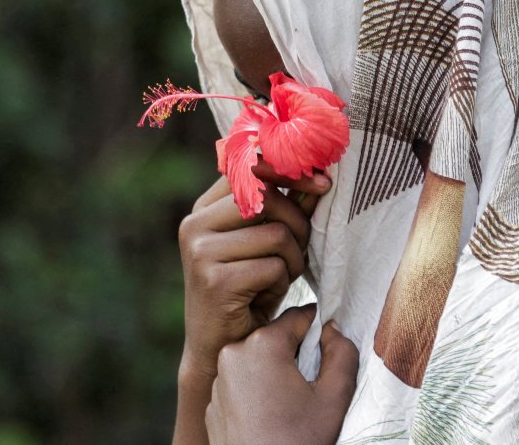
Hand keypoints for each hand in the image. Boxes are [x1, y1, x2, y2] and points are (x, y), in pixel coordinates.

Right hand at [179, 163, 330, 380]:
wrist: (218, 349)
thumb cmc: (247, 292)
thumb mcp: (265, 245)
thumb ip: (286, 209)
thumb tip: (321, 176)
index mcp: (204, 209)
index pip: (249, 169)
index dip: (289, 170)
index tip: (324, 182)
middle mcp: (195, 224)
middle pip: (267, 197)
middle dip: (299, 222)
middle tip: (301, 250)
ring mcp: (200, 252)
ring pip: (275, 234)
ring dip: (293, 259)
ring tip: (281, 277)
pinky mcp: (214, 281)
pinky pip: (273, 267)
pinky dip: (282, 282)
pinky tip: (266, 296)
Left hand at [206, 304, 358, 444]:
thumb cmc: (299, 441)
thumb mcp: (334, 397)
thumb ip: (341, 353)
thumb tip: (332, 329)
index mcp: (262, 345)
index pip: (298, 317)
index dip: (319, 330)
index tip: (330, 348)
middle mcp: (232, 353)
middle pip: (275, 339)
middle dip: (295, 355)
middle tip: (310, 385)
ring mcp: (218, 379)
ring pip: (256, 361)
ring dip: (275, 373)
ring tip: (290, 406)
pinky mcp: (212, 402)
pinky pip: (240, 384)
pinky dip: (256, 392)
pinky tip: (270, 417)